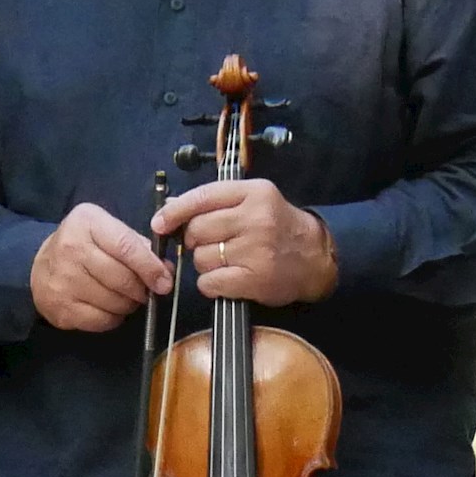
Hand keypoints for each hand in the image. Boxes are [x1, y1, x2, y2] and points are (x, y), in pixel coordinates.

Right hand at [30, 201, 167, 330]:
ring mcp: (63, 280)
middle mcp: (71, 249)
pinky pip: (103, 320)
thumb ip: (137, 246)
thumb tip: (165, 272)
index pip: (126, 247)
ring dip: (129, 304)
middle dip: (141, 289)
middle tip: (145, 291)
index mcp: (87, 223)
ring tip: (125, 297)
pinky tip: (109, 307)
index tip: (165, 281)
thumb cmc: (82, 246)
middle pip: (122, 278)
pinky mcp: (61, 307)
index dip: (150, 267)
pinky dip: (114, 317)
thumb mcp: (106, 231)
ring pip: (115, 302)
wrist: (39, 268)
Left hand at [149, 175, 336, 302]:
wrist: (316, 257)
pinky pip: (210, 282)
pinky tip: (226, 279)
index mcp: (254, 192)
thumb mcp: (253, 202)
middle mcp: (256, 217)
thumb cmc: (278, 228)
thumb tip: (171, 207)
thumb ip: (215, 202)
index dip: (174, 212)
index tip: (160, 223)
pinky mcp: (255, 278)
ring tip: (225, 261)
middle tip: (211, 244)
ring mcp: (256, 249)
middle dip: (195, 241)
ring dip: (204, 264)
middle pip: (197, 230)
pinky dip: (211, 284)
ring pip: (201, 258)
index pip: (202, 197)